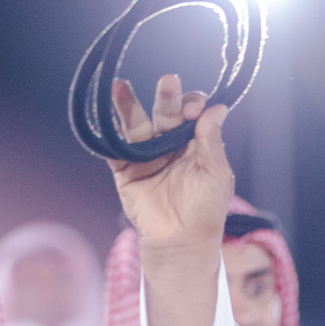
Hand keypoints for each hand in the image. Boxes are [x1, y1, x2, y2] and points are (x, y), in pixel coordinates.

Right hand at [110, 74, 232, 254]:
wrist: (182, 243)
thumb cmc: (206, 211)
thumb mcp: (216, 174)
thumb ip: (212, 141)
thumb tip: (218, 107)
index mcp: (193, 144)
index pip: (191, 115)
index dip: (192, 105)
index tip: (194, 106)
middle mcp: (169, 145)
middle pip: (165, 114)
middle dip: (167, 98)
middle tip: (169, 82)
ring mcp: (145, 157)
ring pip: (136, 125)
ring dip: (128, 105)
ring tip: (120, 86)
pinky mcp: (125, 171)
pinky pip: (114, 149)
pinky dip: (109, 134)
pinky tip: (106, 115)